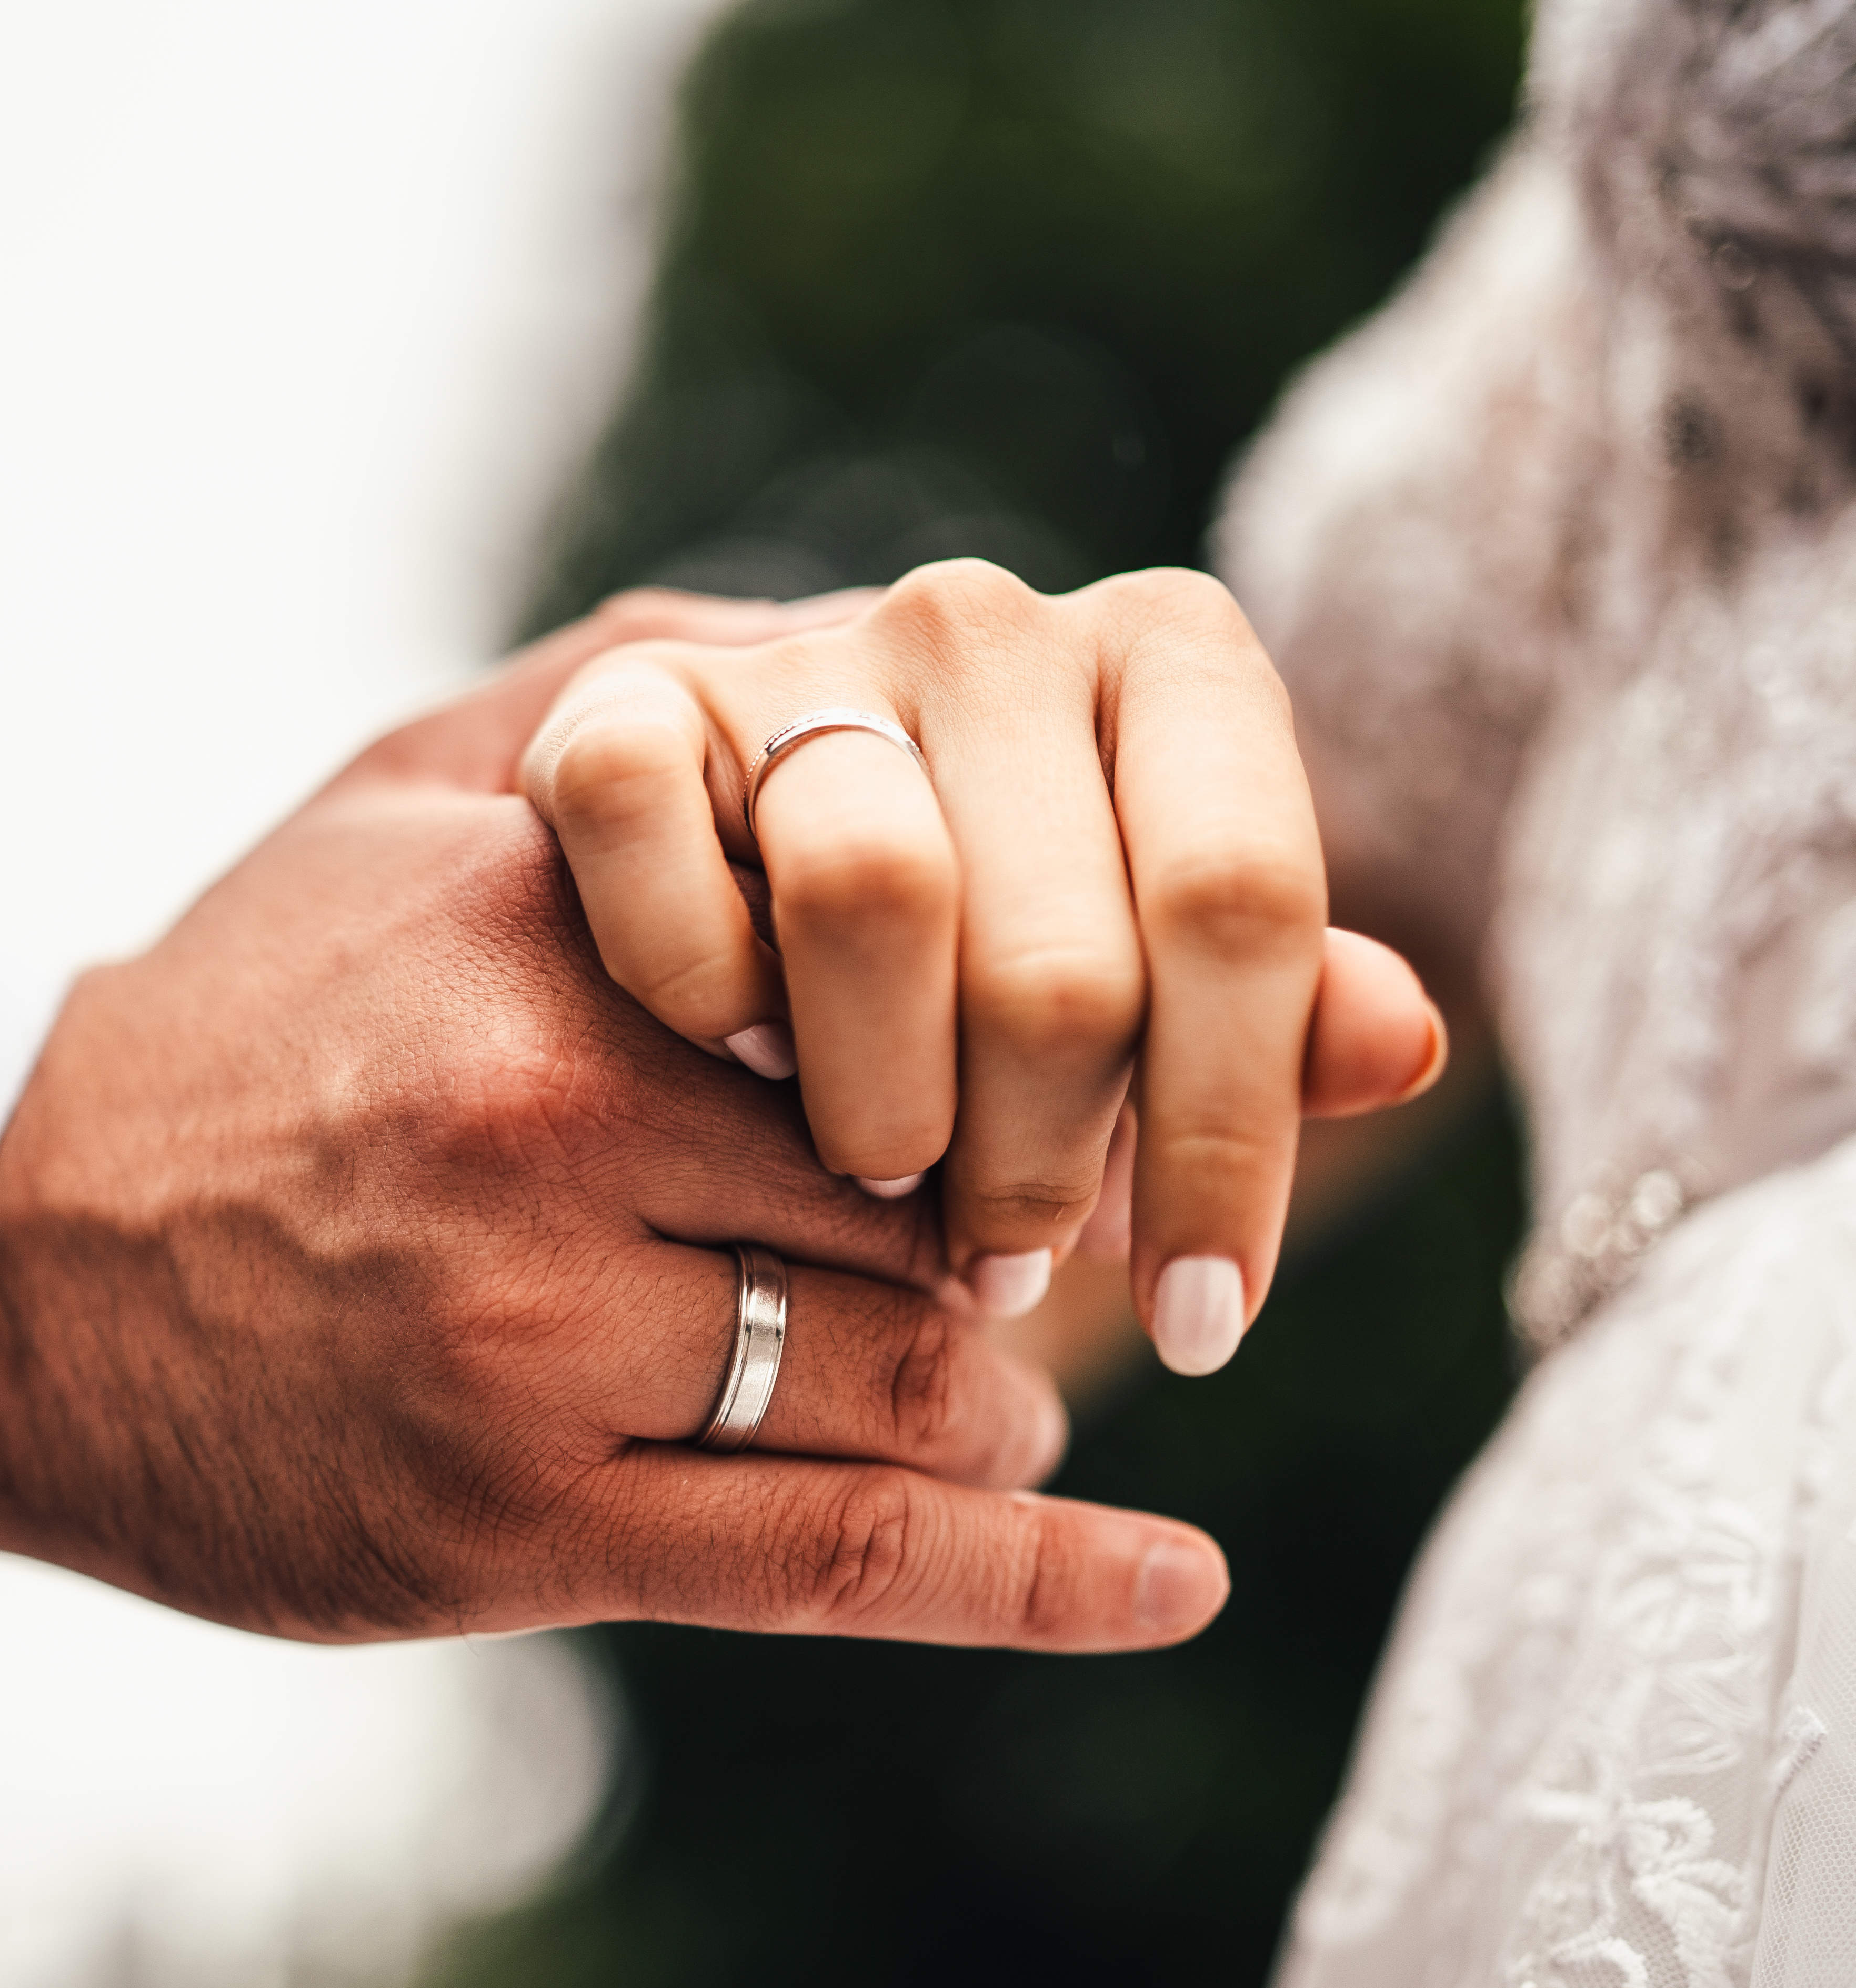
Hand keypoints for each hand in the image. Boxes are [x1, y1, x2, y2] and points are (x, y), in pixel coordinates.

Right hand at [0, 593, 1231, 1651]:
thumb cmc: (252, 1011)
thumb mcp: (422, 792)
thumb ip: (655, 705)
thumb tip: (909, 636)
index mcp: (551, 920)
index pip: (913, 971)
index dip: (1013, 1042)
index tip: (1038, 1083)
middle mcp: (550, 1111)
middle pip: (937, 1188)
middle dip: (1010, 1230)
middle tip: (1016, 1251)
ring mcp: (532, 1331)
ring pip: (918, 1377)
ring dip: (990, 1393)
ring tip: (986, 1398)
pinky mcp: (511, 1520)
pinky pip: (853, 1554)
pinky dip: (1045, 1576)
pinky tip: (1173, 1584)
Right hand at [516, 562, 1446, 1372]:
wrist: (750, 857)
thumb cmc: (991, 955)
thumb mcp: (1150, 984)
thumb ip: (1273, 1012)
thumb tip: (1401, 1048)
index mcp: (1168, 657)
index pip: (1242, 903)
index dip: (1231, 1142)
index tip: (1210, 1321)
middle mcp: (990, 623)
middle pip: (1062, 948)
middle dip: (1047, 1164)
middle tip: (1013, 1273)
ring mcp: (800, 651)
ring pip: (870, 892)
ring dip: (882, 1101)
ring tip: (888, 1191)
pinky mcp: (629, 701)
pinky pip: (658, 835)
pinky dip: (701, 980)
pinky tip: (743, 1060)